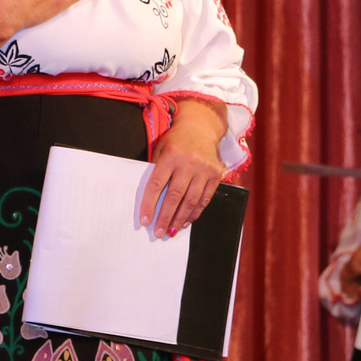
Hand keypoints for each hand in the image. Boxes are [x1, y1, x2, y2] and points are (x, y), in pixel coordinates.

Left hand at [140, 98, 226, 236]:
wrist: (200, 127)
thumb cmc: (176, 141)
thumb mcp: (161, 149)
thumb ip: (156, 171)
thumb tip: (150, 201)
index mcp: (171, 155)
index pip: (157, 184)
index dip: (150, 204)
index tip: (145, 220)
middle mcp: (189, 162)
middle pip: (175, 196)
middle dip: (165, 217)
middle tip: (158, 233)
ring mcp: (204, 169)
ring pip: (191, 200)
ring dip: (180, 219)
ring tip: (171, 231)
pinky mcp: (215, 174)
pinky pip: (204, 198)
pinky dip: (195, 212)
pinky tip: (186, 222)